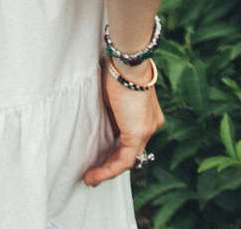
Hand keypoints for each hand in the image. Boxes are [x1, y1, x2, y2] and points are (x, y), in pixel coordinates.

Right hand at [83, 56, 163, 185]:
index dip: (113, 148)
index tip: (98, 156)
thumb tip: (96, 123)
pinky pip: (124, 160)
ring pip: (128, 158)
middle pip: (130, 150)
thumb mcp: (109, 94)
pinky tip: (93, 175)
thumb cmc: (116, 69)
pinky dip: (108, 170)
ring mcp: (147, 129)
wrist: (127, 62)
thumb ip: (108, 111)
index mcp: (145, 113)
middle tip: (93, 174)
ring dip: (107, 170)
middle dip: (110, 164)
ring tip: (89, 179)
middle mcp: (150, 123)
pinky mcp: (139, 133)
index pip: (129, 136)